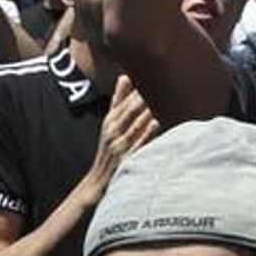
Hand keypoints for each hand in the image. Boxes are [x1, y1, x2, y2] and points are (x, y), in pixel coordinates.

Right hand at [83, 76, 158, 191]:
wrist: (98, 180)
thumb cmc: (108, 147)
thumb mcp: (110, 122)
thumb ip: (118, 100)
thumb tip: (125, 76)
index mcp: (110, 121)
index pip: (123, 102)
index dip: (136, 89)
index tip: (149, 75)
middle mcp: (113, 132)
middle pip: (128, 112)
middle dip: (141, 98)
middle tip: (156, 84)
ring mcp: (118, 146)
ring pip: (133, 127)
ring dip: (144, 114)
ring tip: (157, 100)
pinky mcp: (125, 160)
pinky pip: (137, 145)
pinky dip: (146, 134)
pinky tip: (156, 123)